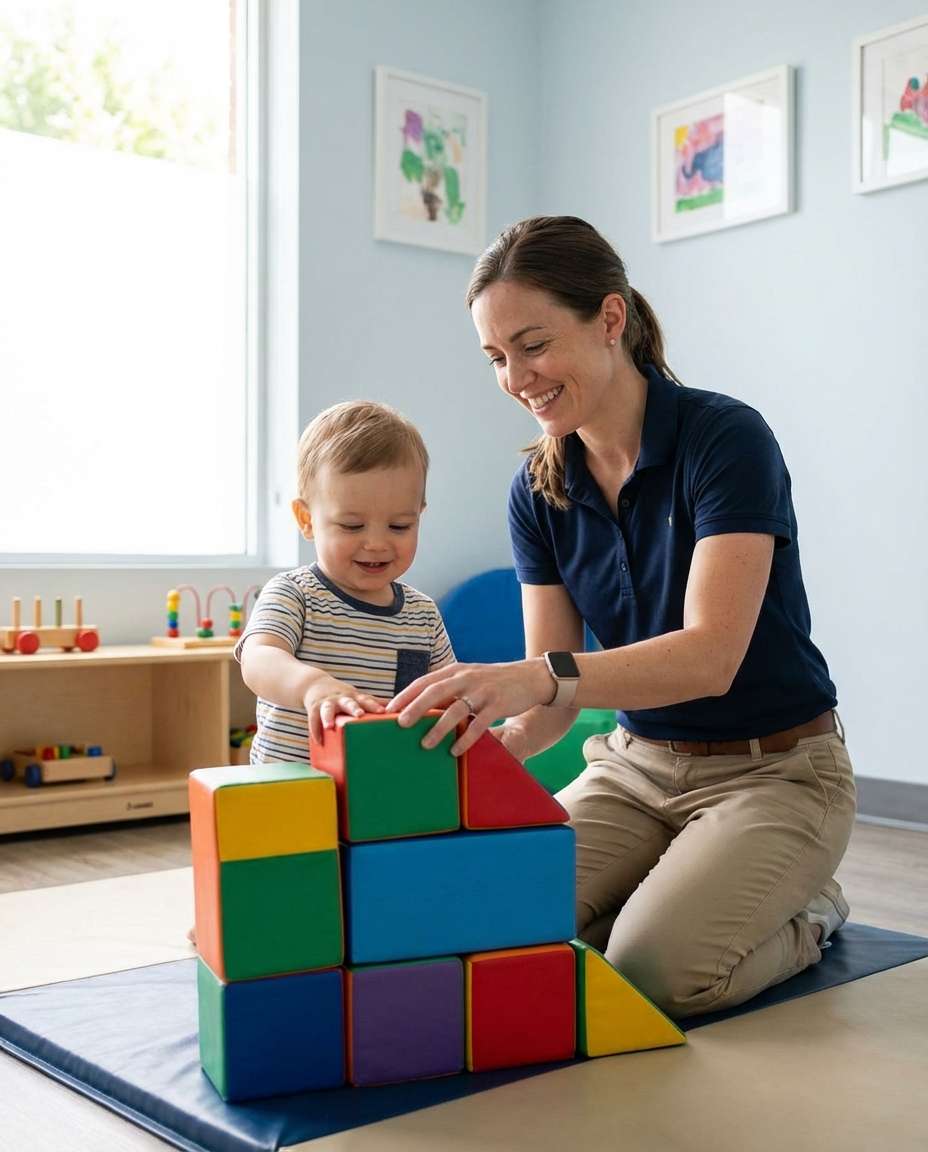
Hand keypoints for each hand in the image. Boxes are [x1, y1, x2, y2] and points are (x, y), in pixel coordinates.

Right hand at [304, 678, 385, 743]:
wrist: (314, 684)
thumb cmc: (342, 696)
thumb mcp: (357, 697)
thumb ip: (374, 702)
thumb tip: (400, 709)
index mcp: (354, 698)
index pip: (366, 700)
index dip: (374, 705)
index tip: (383, 711)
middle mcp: (341, 699)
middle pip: (348, 702)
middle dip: (353, 708)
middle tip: (359, 714)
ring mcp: (327, 702)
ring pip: (327, 708)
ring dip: (328, 717)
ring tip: (329, 727)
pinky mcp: (314, 707)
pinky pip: (313, 718)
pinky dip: (315, 730)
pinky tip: (319, 741)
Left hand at [386, 659, 552, 755]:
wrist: (530, 677)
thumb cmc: (493, 681)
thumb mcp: (468, 678)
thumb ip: (447, 689)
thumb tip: (420, 707)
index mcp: (455, 671)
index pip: (425, 681)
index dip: (406, 694)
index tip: (388, 708)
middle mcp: (466, 678)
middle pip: (435, 692)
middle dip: (416, 708)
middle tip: (399, 724)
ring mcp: (482, 691)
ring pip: (455, 709)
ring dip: (438, 728)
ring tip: (425, 744)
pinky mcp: (498, 704)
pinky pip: (479, 724)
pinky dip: (465, 738)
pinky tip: (455, 751)